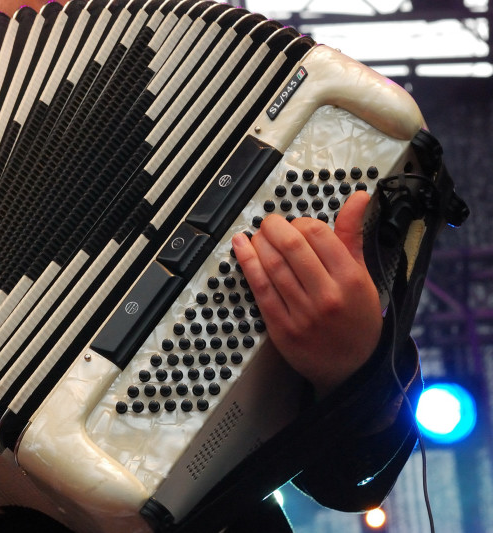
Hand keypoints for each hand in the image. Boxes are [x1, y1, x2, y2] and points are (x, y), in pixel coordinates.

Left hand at [231, 192, 381, 397]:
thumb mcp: (363, 276)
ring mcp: (302, 313)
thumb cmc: (358, 320)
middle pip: (291, 246)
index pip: (319, 233)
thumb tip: (358, 198)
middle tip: (270, 224)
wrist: (352, 369)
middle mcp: (327, 295)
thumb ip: (353, 235)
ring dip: (258, 242)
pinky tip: (241, 247)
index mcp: (351, 279)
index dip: (301, 222)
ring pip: (272, 265)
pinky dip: (246, 262)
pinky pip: (259, 288)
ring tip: (257, 235)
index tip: (296, 225)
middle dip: (274, 227)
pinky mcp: (281, 327)